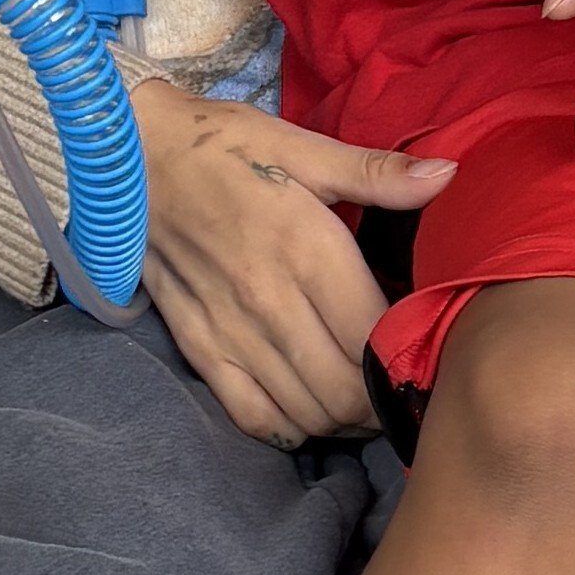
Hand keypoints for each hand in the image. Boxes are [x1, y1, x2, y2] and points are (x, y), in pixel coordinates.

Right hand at [131, 76, 455, 441]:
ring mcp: (230, 333)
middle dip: (383, 404)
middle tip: (400, 388)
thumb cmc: (221, 146)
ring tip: (364, 403)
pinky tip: (309, 412)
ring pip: (306, 414)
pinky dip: (290, 428)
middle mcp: (269, 303)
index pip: (374, 340)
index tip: (426, 356)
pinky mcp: (198, 347)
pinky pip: (251, 416)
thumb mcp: (301, 147)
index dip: (409, 362)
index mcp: (306, 250)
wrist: (126, 157)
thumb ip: (376, 173)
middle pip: (346, 393)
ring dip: (345, 422)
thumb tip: (449, 175)